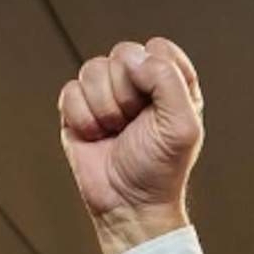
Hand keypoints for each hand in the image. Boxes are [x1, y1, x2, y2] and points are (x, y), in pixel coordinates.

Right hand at [59, 37, 203, 253]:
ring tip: (116, 132)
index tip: (160, 108)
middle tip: (135, 124)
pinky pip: (71, 91)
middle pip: (123, 54)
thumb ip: (169, 80)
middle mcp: (139, 84)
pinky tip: (96, 137)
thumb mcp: (183, 127)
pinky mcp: (78, 109)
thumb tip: (135, 58)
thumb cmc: (160, 170)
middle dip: (128, 93)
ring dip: (105, 108)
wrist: (129, 205)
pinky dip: (83, 119)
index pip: (158, 49)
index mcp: (170, 84)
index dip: (155, 74)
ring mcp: (106, 95)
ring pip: (93, 69)